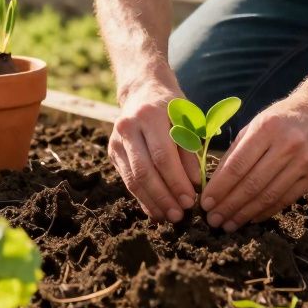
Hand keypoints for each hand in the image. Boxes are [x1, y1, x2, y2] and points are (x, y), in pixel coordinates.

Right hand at [107, 87, 199, 221]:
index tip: (192, 200)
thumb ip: (190, 150)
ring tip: (170, 217)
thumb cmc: (172, 107)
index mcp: (150, 115)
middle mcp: (128, 127)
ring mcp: (116, 140)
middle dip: (164, 196)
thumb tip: (195, 184)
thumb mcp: (187, 120)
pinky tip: (156, 210)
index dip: (176, 181)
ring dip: (153, 202)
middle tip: (180, 214)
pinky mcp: (112, 151)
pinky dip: (142, 198)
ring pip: (133, 179)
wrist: (143, 90)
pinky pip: (127, 180)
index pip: (162, 156)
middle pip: (144, 171)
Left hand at [199, 95, 307, 231]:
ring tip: (229, 224)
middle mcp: (288, 145)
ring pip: (269, 196)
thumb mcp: (255, 124)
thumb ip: (236, 152)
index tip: (205, 203)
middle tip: (213, 220)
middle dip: (229, 206)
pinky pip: (286, 199)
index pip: (238, 165)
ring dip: (245, 214)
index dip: (220, 188)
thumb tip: (215, 185)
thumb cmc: (280, 119)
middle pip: (252, 184)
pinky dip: (266, 211)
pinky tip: (251, 217)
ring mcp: (305, 161)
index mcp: (267, 128)